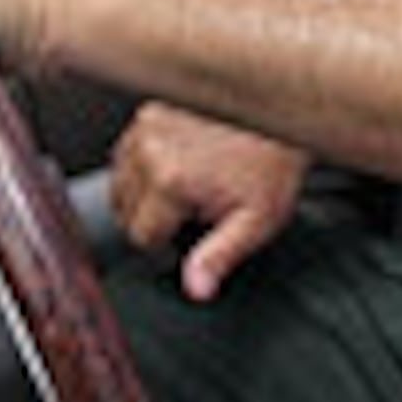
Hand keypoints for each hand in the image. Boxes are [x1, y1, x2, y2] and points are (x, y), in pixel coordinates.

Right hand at [111, 102, 307, 303]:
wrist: (281, 117)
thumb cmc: (272, 166)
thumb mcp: (254, 222)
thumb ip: (219, 257)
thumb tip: (196, 289)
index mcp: (169, 180)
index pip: (141, 235)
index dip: (163, 248)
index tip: (185, 244)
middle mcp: (149, 150)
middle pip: (124, 210)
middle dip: (151, 220)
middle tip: (189, 218)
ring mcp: (146, 127)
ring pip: (120, 182)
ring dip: (141, 195)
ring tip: (181, 195)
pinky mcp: (149, 112)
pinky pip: (126, 154)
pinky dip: (141, 168)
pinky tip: (172, 171)